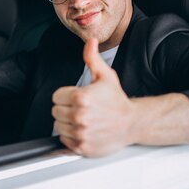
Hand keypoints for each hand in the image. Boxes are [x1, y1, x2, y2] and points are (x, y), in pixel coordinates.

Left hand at [52, 38, 137, 156]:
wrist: (132, 122)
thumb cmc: (117, 100)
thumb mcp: (105, 76)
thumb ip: (92, 58)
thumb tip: (90, 41)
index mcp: (81, 97)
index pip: (56, 97)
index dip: (65, 96)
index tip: (78, 98)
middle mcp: (79, 116)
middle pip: (55, 112)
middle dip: (65, 109)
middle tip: (82, 109)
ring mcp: (80, 133)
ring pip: (58, 126)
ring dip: (67, 123)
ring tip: (84, 119)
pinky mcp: (82, 146)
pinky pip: (64, 141)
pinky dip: (71, 137)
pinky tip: (84, 130)